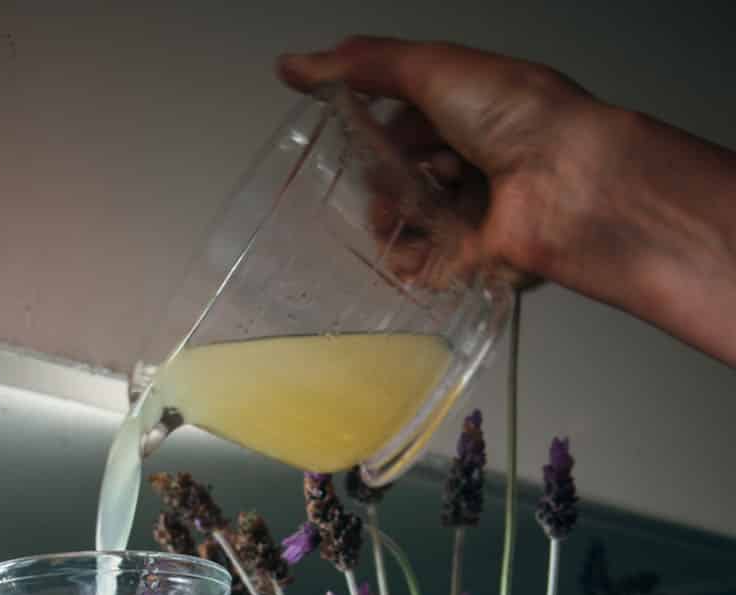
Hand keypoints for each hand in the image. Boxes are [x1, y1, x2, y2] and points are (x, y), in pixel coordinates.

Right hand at [276, 37, 735, 363]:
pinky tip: (402, 253)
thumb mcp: (431, 69)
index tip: (348, 135)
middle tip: (381, 182)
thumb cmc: (515, 116)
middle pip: (404, 174)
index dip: (374, 128)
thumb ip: (363, 65)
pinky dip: (407, 262)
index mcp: (471, 108)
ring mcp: (477, 211)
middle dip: (381, 180)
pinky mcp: (477, 260)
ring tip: (390, 219)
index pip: (406, 121)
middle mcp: (476, 158)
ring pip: (411, 221)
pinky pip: (427, 266)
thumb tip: (292, 65)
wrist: (566, 182)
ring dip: (389, 221)